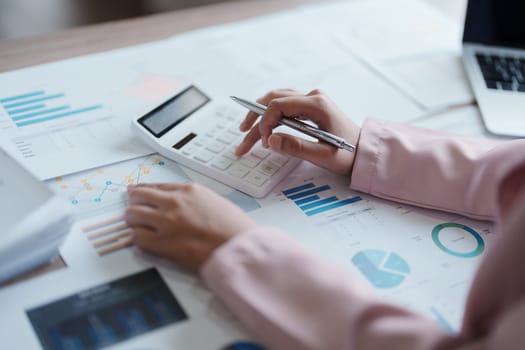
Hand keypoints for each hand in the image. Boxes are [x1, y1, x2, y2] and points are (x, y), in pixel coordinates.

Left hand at [124, 183, 256, 271]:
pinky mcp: (161, 242)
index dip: (142, 191)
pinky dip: (137, 239)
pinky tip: (144, 241)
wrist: (238, 247)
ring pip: (132, 215)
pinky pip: (136, 237)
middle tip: (135, 210)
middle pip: (138, 196)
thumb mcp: (215, 201)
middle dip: (135, 203)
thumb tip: (180, 204)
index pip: (156, 186)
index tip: (135, 192)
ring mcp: (166, 222)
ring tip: (139, 227)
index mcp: (188, 190)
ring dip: (133, 221)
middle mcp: (174, 202)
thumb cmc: (234, 228)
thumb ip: (193, 200)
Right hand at [235, 89, 360, 174]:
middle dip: (255, 117)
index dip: (265, 123)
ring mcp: (312, 100)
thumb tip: (270, 140)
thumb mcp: (322, 156)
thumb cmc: (348, 155)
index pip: (278, 105)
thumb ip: (295, 147)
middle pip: (274, 99)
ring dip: (260, 114)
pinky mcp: (311, 107)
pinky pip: (285, 106)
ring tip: (245, 130)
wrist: (364, 152)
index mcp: (317, 104)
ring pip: (277, 100)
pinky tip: (262, 126)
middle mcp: (313, 97)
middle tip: (242, 134)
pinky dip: (270, 115)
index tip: (264, 142)